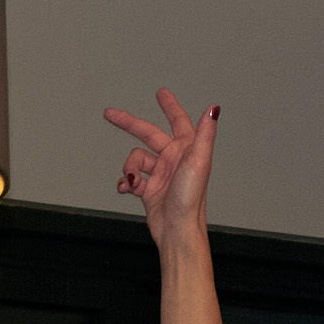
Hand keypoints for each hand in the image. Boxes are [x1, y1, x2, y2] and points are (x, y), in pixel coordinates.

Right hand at [105, 88, 217, 246]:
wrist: (177, 230)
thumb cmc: (190, 198)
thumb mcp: (198, 161)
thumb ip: (205, 133)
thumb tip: (213, 109)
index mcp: (186, 149)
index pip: (178, 120)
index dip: (170, 106)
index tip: (160, 93)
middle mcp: (174, 159)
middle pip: (148, 134)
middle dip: (129, 124)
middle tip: (110, 114)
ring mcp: (161, 174)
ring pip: (135, 159)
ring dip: (128, 167)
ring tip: (130, 180)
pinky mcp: (150, 190)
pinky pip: (131, 179)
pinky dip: (125, 182)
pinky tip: (125, 188)